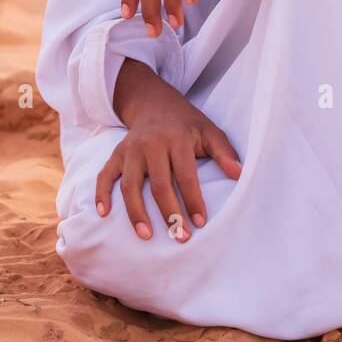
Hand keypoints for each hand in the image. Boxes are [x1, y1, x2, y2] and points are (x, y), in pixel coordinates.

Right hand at [95, 67, 242, 240]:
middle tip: (179, 238)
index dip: (193, 200)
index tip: (200, 223)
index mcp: (177, 139)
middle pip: (159, 184)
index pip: (186, 175)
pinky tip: (104, 214)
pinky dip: (101, 193)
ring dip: (136, 212)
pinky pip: (105, 175)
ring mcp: (131, 149)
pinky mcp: (116, 154)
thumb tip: (240, 175)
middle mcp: (151, 144)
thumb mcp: (209, 131)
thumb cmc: (186, 124)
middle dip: (169, 214)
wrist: (155, 103)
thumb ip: (224, 152)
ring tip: (146, 236)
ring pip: (130, 184)